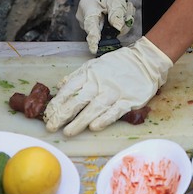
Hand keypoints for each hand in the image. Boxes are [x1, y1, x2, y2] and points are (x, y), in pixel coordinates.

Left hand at [44, 37, 171, 135]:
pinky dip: (104, 119)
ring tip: (68, 132)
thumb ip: (77, 76)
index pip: (69, 90)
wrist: (145, 61)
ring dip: (80, 121)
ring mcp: (114, 92)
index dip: (57, 103)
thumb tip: (60, 86)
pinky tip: (94, 127)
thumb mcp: (94, 64)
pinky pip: (114, 111)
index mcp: (89, 74)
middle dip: (62, 114)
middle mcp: (99, 84)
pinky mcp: (128, 101)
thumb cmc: (118, 64)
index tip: (47, 114)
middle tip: (51, 126)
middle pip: (78, 100)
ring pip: (94, 108)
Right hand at [76, 0, 135, 54]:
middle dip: (119, 23)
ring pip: (107, 32)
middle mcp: (84, 17)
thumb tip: (118, 29)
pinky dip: (117, 23)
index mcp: (88, 7)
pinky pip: (108, 30)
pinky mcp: (94, 25)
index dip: (93, 38)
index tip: (94, 49)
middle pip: (102, 31)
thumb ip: (117, 12)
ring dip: (120, 22)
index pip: (91, 25)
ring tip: (124, 6)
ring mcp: (88, 22)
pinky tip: (119, 11)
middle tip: (127, 6)